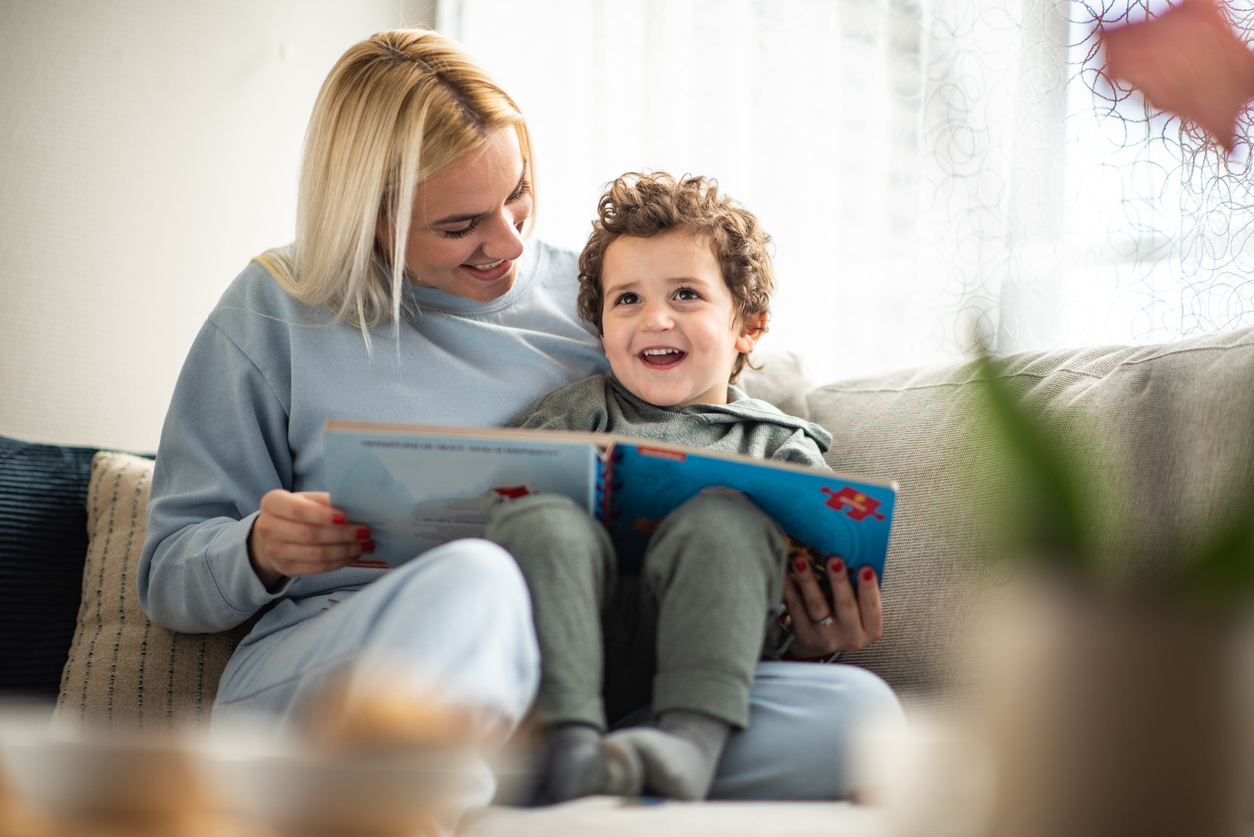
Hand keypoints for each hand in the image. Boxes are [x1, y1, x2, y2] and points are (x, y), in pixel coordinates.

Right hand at [248, 490, 373, 588]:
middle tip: (365, 532)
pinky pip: (318, 567)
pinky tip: (354, 554)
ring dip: (345, 550)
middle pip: (309, 534)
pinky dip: (340, 562)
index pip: (299, 510)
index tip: (347, 517)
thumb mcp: (306, 499)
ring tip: (365, 544)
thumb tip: (357, 507)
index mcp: (272, 503)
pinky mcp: (286, 568)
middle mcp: (268, 527)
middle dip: (342, 534)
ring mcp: (275, 551)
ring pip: (316, 554)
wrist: (275, 533)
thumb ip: (325, 501)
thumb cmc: (298, 511)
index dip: (323, 515)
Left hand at [781, 557, 881, 659]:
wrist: (819, 644)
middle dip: (839, 580)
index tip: (866, 568)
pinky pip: (795, 608)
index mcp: (870, 629)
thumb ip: (859, 590)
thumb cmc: (843, 619)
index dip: (869, 588)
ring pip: (816, 606)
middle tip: (833, 559)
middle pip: (845, 605)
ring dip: (808, 580)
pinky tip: (784, 573)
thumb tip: (853, 554)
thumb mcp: (859, 611)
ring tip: (801, 561)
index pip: (872, 607)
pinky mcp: (804, 636)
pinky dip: (789, 589)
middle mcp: (851, 637)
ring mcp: (826, 638)